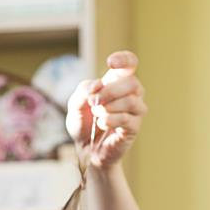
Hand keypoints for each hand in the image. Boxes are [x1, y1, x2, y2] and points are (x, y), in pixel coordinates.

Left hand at [66, 50, 147, 168]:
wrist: (86, 150)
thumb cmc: (83, 124)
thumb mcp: (75, 104)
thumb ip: (83, 91)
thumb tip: (98, 85)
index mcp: (117, 82)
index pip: (130, 63)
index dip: (124, 59)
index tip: (110, 63)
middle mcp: (131, 94)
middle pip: (132, 82)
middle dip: (109, 91)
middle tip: (93, 102)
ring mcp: (135, 111)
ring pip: (131, 100)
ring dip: (108, 107)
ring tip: (97, 115)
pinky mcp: (134, 128)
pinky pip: (127, 118)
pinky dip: (110, 120)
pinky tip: (102, 124)